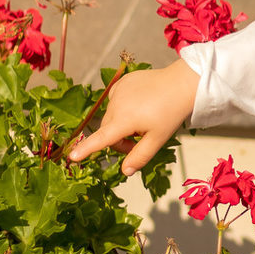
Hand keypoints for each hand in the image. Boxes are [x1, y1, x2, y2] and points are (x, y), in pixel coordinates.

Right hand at [68, 59, 199, 175]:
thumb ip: (140, 156)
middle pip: (107, 130)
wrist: (182, 84)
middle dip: (120, 140)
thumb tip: (125, 172)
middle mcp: (116, 104)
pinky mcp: (122, 82)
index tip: (72, 157)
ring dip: (121, 123)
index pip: (101, 138)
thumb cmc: (171, 113)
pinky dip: (123, 108)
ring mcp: (118, 90)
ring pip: (111, 116)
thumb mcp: (158, 139)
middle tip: (140, 140)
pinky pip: (115, 101)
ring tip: (144, 119)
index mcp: (125, 119)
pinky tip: (140, 105)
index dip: (86, 149)